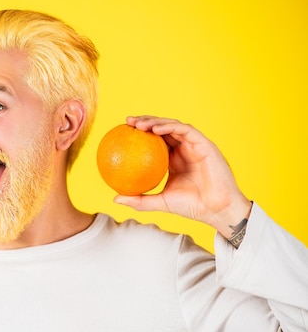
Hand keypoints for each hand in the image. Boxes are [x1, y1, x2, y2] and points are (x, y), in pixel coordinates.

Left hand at [114, 116, 251, 237]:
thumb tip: (115, 199)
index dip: (140, 134)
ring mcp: (194, 145)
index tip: (123, 132)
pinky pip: (185, 130)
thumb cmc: (191, 207)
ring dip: (155, 121)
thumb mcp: (159, 202)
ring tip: (138, 124)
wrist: (215, 210)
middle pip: (162, 129)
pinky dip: (170, 127)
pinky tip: (155, 129)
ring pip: (172, 126)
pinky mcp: (204, 144)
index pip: (155, 141)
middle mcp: (184, 149)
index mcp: (174, 159)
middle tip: (128, 122)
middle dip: (145, 122)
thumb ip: (139, 200)